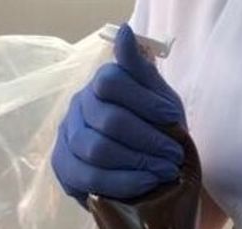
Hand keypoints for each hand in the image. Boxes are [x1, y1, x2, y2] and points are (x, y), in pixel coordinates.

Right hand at [51, 23, 185, 204]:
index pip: (112, 82)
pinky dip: (124, 182)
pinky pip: (90, 178)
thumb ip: (144, 74)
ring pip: (99, 150)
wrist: (151, 174)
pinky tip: (148, 183)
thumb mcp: (161, 102)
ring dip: (140, 163)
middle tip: (175, 155)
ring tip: (166, 171)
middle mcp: (79, 107)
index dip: (146, 101)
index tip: (174, 118)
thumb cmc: (158, 134)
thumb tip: (124, 32)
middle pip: (110, 121)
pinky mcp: (65, 169)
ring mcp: (68, 138)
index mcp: (101, 85)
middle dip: (150, 141)